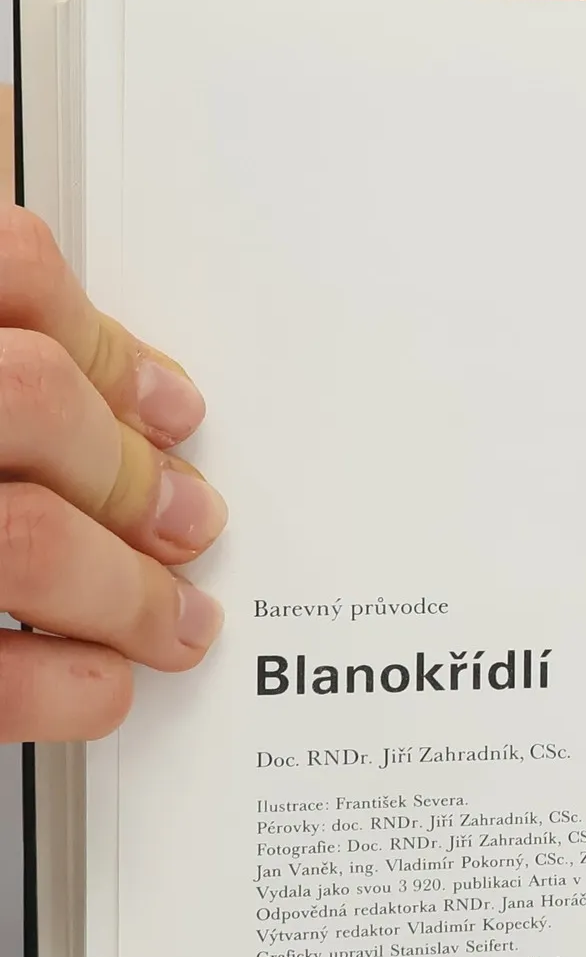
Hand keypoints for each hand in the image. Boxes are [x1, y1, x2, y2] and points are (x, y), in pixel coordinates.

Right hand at [0, 205, 224, 741]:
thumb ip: (20, 329)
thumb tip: (137, 371)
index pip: (9, 269)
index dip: (104, 345)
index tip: (177, 409)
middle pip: (29, 401)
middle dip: (133, 475)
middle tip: (195, 523)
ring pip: (25, 539)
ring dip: (126, 590)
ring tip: (178, 621)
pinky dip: (64, 687)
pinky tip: (98, 684)